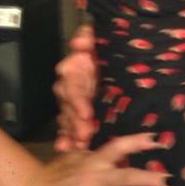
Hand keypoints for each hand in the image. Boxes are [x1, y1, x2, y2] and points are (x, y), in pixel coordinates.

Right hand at [16, 133, 170, 185]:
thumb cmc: (57, 172)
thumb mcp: (77, 156)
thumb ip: (100, 156)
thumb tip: (127, 154)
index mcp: (93, 160)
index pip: (117, 147)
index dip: (136, 142)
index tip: (158, 140)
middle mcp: (92, 178)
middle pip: (124, 178)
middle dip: (148, 179)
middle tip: (169, 181)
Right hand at [54, 24, 97, 151]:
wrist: (116, 56)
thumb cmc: (108, 47)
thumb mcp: (102, 39)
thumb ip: (89, 37)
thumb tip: (80, 40)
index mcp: (76, 68)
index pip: (72, 85)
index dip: (77, 100)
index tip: (87, 113)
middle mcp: (71, 84)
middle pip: (69, 106)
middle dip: (76, 122)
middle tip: (86, 135)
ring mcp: (74, 99)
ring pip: (69, 117)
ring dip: (73, 132)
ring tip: (81, 145)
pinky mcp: (79, 110)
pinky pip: (70, 125)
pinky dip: (68, 137)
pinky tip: (68, 149)